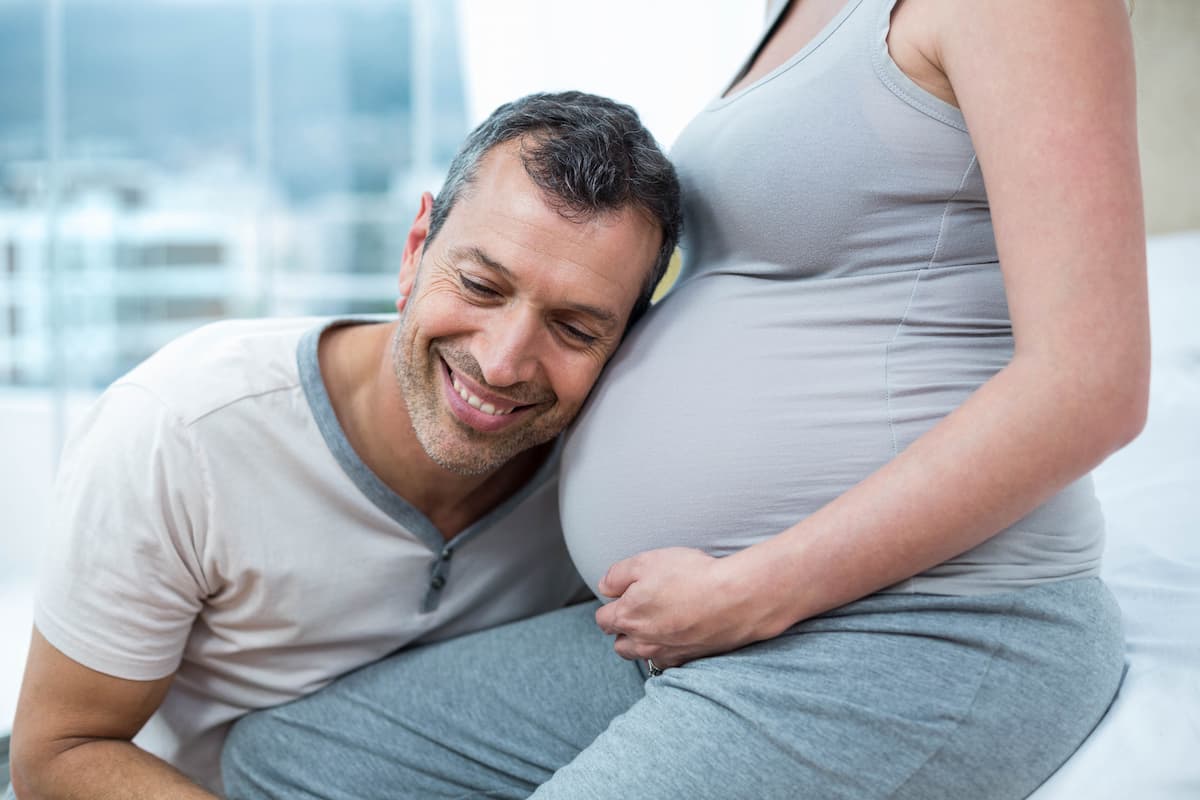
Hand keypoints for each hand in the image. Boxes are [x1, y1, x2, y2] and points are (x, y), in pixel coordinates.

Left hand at [594, 546, 787, 669]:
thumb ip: (617, 575)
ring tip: (659, 623)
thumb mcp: (646, 561)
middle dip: (624, 629)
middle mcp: (643, 642)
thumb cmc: (691, 576)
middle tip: (640, 609)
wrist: (736, 598)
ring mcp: (666, 654)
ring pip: (643, 655)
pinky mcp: (689, 660)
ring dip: (644, 642)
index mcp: (627, 617)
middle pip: (620, 644)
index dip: (612, 605)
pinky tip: (680, 633)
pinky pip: (668, 661)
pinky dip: (668, 650)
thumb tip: (605, 587)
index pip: (603, 620)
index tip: (624, 595)